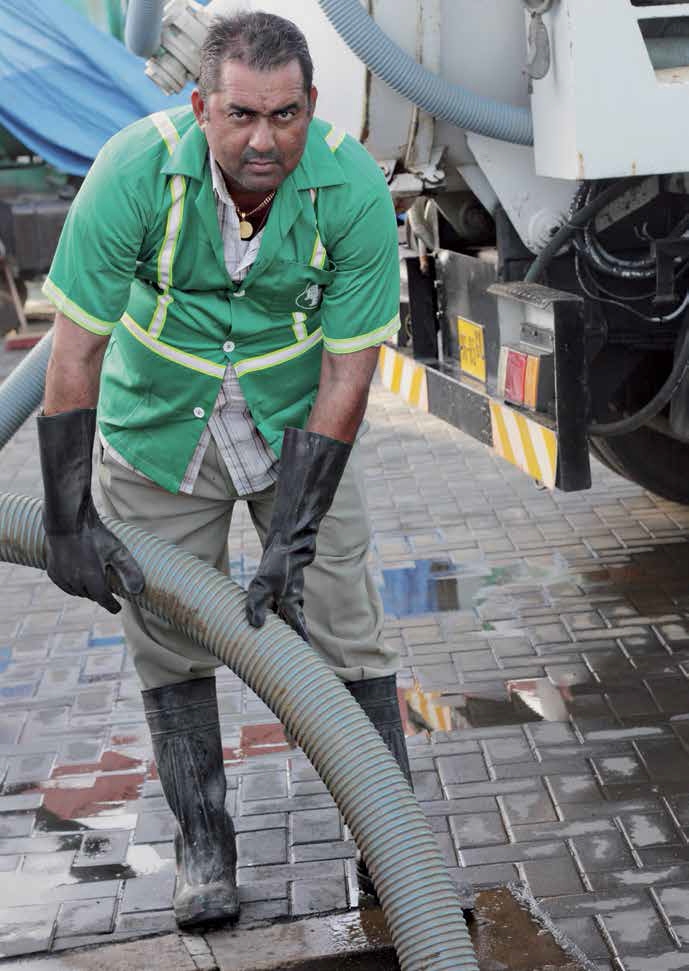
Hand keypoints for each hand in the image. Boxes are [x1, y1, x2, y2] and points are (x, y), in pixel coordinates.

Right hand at [45, 500, 143, 614]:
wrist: (68, 521)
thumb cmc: (94, 535)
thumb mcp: (116, 550)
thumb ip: (128, 570)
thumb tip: (138, 590)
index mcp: (92, 579)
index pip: (104, 600)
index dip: (112, 606)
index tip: (117, 608)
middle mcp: (75, 582)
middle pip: (91, 596)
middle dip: (99, 595)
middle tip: (107, 589)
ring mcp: (62, 578)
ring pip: (77, 592)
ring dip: (86, 590)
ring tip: (94, 583)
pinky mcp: (53, 572)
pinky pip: (65, 585)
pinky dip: (72, 585)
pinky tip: (77, 579)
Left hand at [246, 536, 309, 640]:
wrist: (286, 541)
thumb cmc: (277, 563)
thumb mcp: (262, 585)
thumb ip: (257, 605)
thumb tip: (255, 626)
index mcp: (291, 603)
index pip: (297, 627)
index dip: (301, 639)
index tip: (306, 652)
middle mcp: (292, 599)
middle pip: (293, 621)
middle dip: (293, 634)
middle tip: (293, 648)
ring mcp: (288, 591)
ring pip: (286, 612)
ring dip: (283, 622)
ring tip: (277, 633)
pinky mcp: (281, 584)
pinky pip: (279, 602)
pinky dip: (275, 609)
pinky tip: (267, 611)